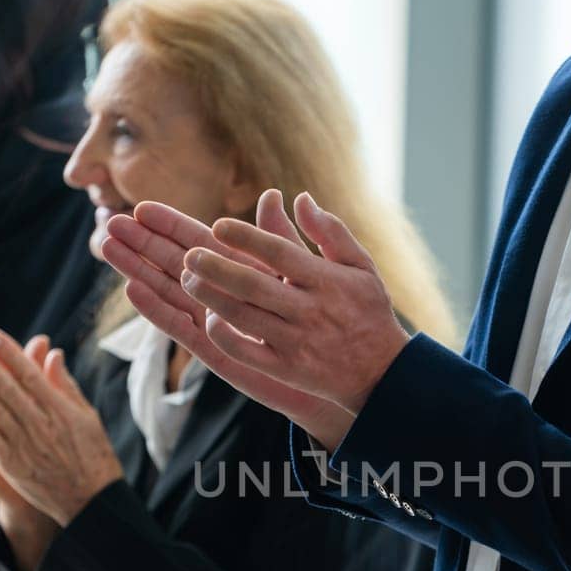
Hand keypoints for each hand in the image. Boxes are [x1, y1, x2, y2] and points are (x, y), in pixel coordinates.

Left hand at [0, 329, 123, 526]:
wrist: (92, 501)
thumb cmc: (93, 456)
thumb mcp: (87, 417)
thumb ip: (66, 385)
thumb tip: (53, 354)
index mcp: (61, 410)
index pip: (30, 375)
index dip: (9, 353)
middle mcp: (41, 424)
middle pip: (7, 387)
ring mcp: (25, 445)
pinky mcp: (12, 464)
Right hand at [102, 192, 353, 446]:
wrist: (340, 371)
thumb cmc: (324, 321)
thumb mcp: (304, 274)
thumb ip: (280, 239)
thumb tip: (272, 194)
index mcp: (242, 271)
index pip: (198, 242)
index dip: (170, 225)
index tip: (141, 207)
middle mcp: (222, 295)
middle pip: (173, 263)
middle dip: (142, 243)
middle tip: (109, 223)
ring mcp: (216, 323)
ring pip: (169, 291)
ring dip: (138, 270)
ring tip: (107, 248)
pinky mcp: (218, 352)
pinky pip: (183, 328)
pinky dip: (157, 309)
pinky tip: (133, 289)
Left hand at [174, 190, 410, 412]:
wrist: (383, 372)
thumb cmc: (370, 312)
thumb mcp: (362, 266)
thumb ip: (331, 231)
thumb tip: (301, 198)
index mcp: (325, 280)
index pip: (279, 253)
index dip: (246, 237)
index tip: (218, 226)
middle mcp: (308, 310)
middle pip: (252, 284)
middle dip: (215, 267)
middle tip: (189, 255)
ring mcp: (295, 341)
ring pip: (243, 316)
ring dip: (210, 297)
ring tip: (187, 280)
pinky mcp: (286, 369)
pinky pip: (245, 352)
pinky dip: (223, 335)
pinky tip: (208, 319)